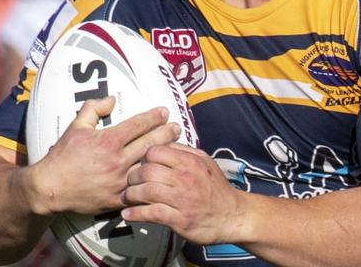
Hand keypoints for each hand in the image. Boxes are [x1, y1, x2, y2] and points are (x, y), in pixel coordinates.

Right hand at [26, 98, 178, 215]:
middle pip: (151, 143)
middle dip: (167, 133)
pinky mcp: (118, 198)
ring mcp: (119, 180)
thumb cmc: (62, 156)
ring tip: (175, 148)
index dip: (154, 117)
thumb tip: (112, 99)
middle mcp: (117, 160)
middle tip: (177, 127)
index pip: (139, 125)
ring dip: (164, 156)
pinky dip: (153, 180)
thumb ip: (93, 109)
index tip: (164, 112)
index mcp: (109, 141)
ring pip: (150, 165)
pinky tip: (162, 174)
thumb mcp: (75, 127)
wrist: (49, 188)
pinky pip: (140, 188)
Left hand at [122, 143, 247, 245]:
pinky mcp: (179, 219)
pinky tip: (129, 215)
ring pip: (145, 191)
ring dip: (131, 196)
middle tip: (130, 183)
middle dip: (132, 178)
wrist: (233, 216)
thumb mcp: (205, 162)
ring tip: (127, 198)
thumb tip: (164, 142)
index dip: (144, 158)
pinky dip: (135, 214)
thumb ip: (184, 151)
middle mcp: (185, 178)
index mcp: (190, 162)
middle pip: (146, 171)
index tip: (141, 166)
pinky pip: (151, 214)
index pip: (155, 152)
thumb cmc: (216, 189)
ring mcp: (182, 199)